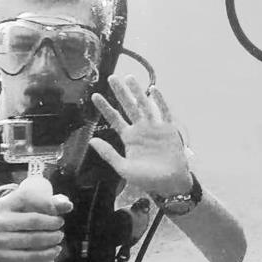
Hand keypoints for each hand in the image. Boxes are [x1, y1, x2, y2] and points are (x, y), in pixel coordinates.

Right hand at [0, 185, 71, 261]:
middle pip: (32, 220)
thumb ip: (52, 204)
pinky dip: (43, 255)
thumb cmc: (23, 219)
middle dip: (52, 224)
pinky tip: (54, 252)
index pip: (28, 198)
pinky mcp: (0, 257)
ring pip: (30, 239)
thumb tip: (68, 206)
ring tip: (59, 238)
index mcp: (4, 204)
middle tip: (60, 226)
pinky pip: (26, 257)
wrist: (6, 241)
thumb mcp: (33, 208)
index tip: (59, 212)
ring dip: (50, 239)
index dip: (48, 204)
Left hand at [90, 75, 192, 196]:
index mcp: (129, 138)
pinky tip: (153, 91)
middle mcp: (140, 129)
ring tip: (130, 78)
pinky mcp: (168, 129)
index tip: (95, 95)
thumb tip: (92, 140)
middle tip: (112, 78)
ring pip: (144, 105)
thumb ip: (108, 154)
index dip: (105, 107)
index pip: (114, 118)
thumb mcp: (123, 168)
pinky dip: (159, 101)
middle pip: (128, 107)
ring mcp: (154, 128)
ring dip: (137, 92)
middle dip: (120, 92)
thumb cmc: (147, 178)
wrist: (170, 183)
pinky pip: (164, 112)